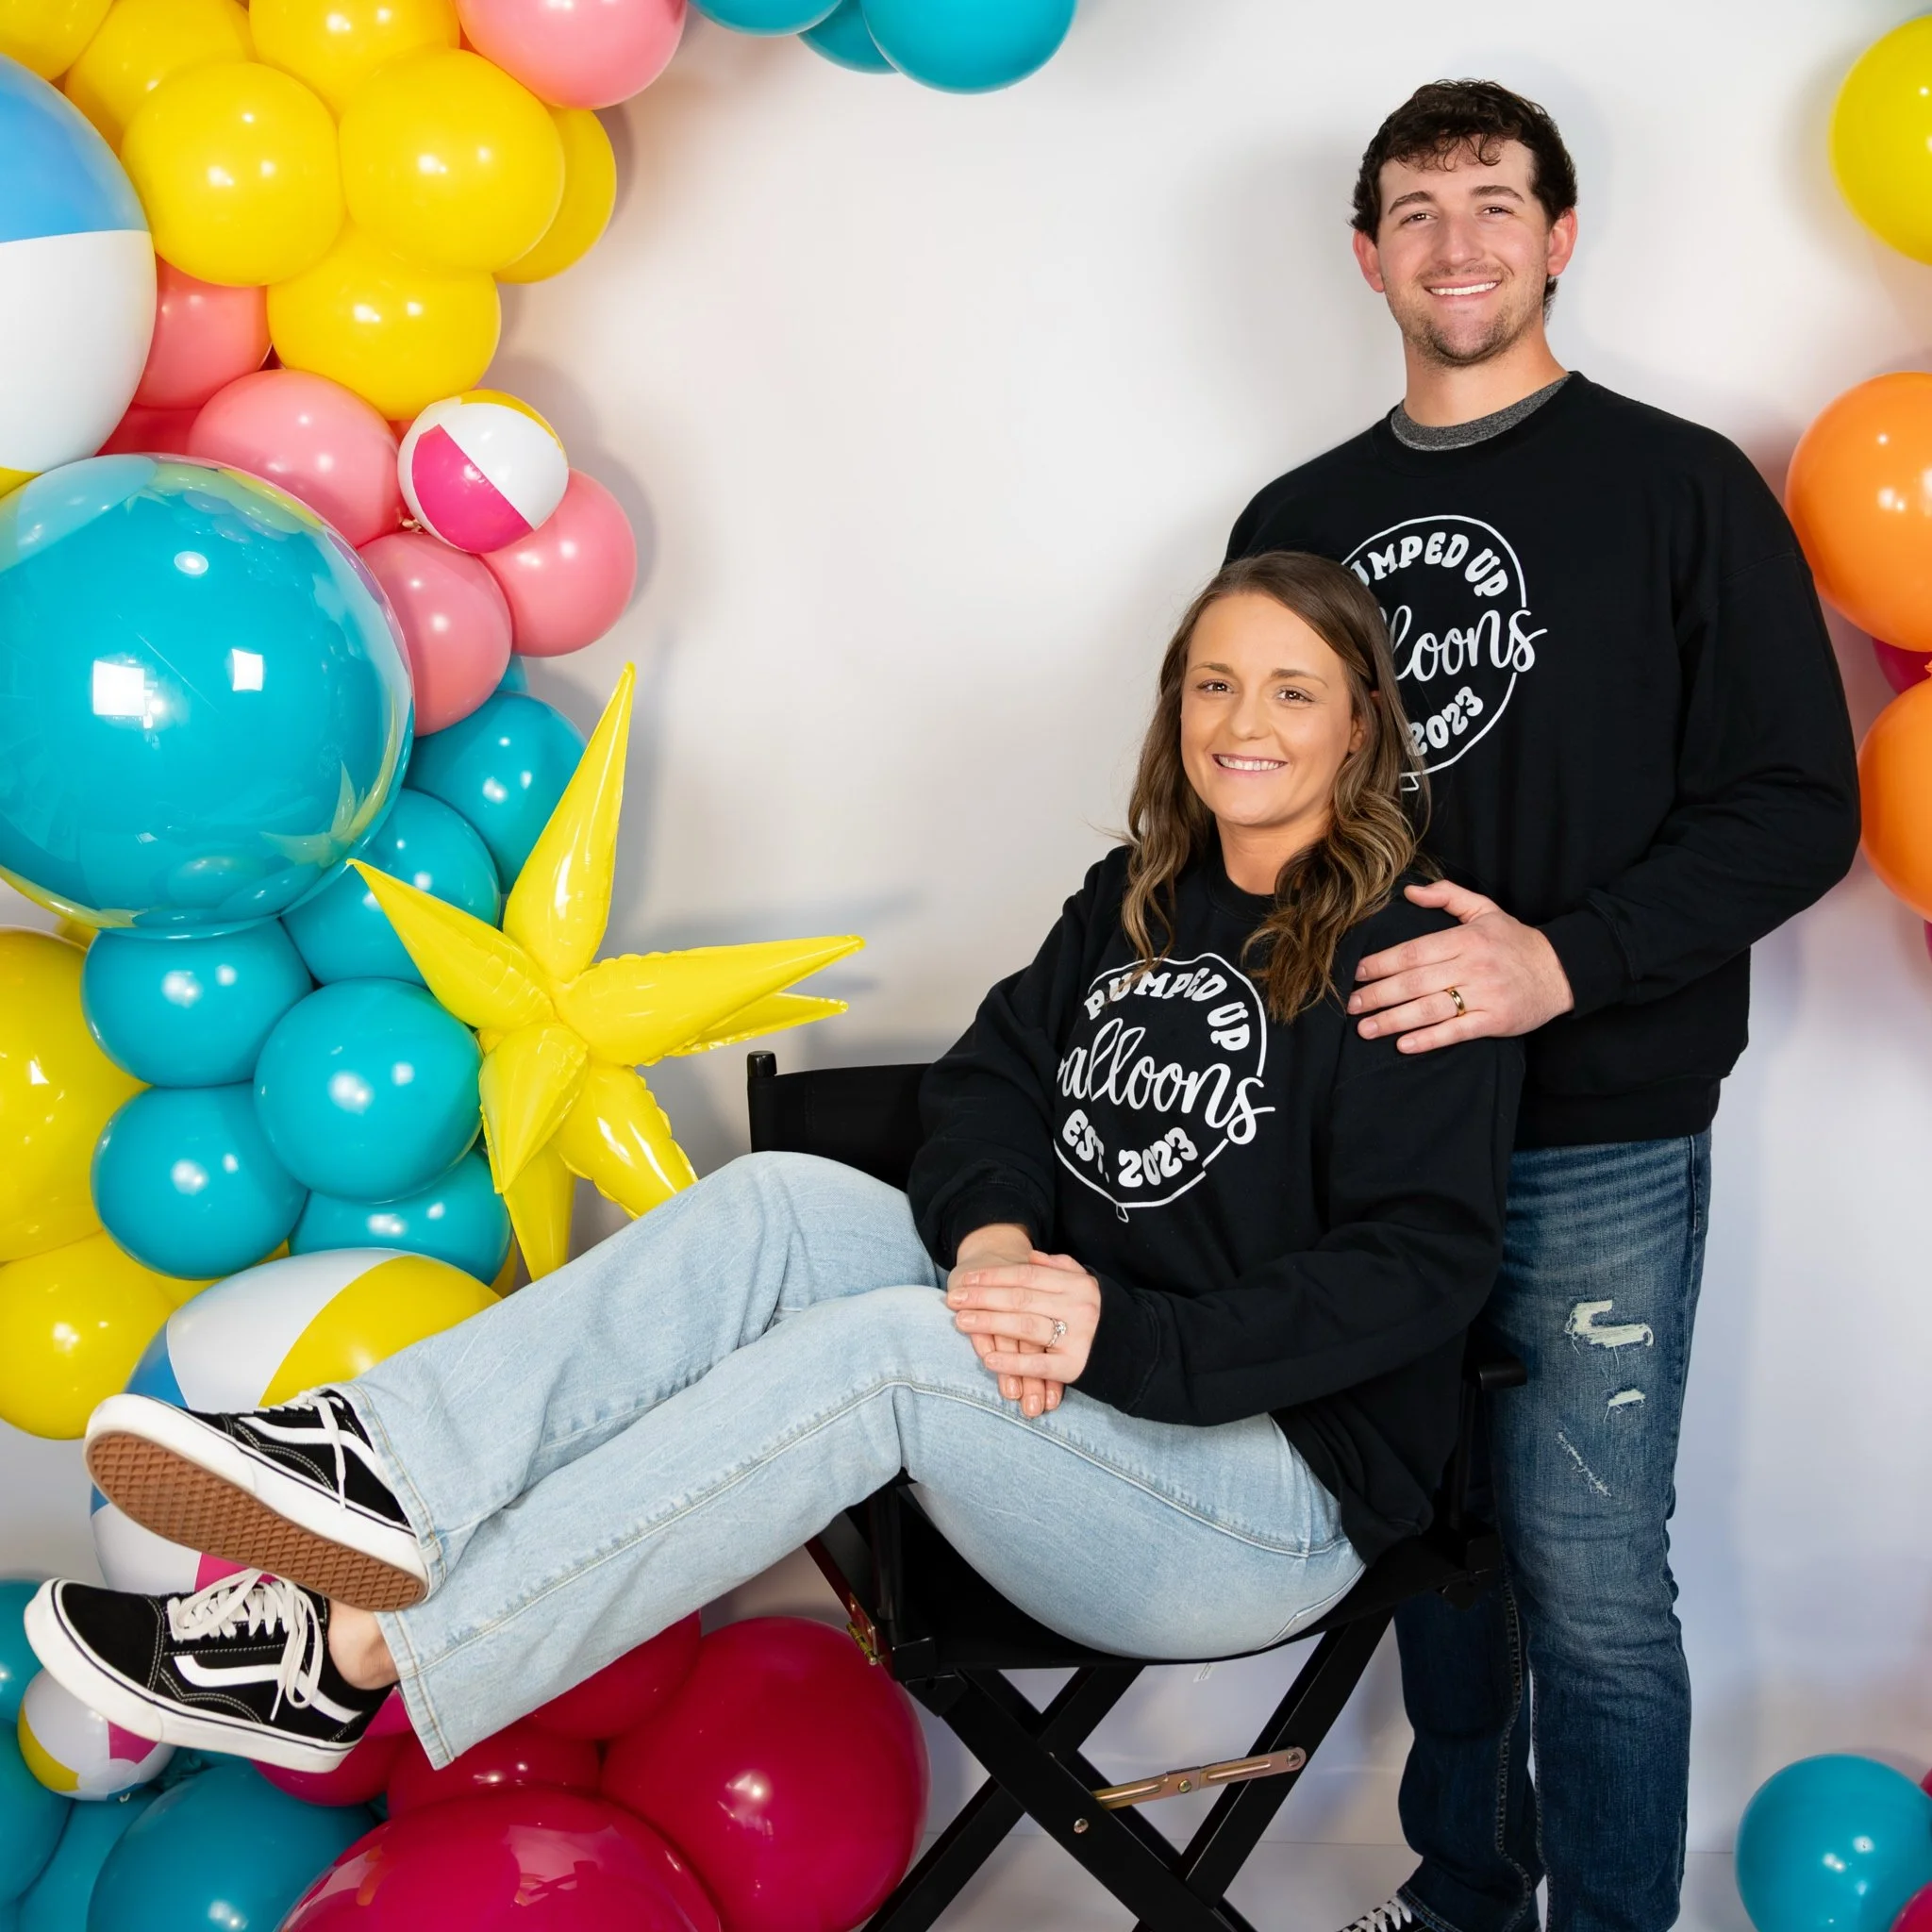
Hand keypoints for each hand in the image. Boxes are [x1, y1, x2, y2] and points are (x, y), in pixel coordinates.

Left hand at [947, 1251, 1100, 1417]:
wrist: (1140, 1352)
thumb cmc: (1104, 1316)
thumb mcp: (1087, 1284)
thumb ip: (1060, 1268)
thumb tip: (1029, 1254)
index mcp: (1077, 1283)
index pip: (1027, 1275)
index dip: (994, 1276)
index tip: (967, 1279)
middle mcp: (1078, 1306)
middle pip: (1020, 1298)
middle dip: (983, 1297)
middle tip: (953, 1298)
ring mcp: (1078, 1337)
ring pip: (1025, 1326)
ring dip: (989, 1323)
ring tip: (961, 1321)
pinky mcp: (1076, 1367)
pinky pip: (1038, 1364)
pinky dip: (1012, 1362)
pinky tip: (988, 1358)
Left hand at [1347, 880, 1573, 1052]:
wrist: (1561, 971)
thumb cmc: (1515, 941)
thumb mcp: (1485, 910)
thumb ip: (1447, 896)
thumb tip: (1410, 891)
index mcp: (1466, 939)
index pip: (1414, 952)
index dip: (1382, 963)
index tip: (1358, 974)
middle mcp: (1472, 966)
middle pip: (1415, 982)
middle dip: (1379, 995)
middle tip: (1352, 1005)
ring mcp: (1485, 995)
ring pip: (1430, 1009)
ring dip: (1394, 1020)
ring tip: (1366, 1029)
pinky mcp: (1496, 1021)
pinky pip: (1456, 1032)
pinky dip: (1428, 1039)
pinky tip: (1404, 1044)